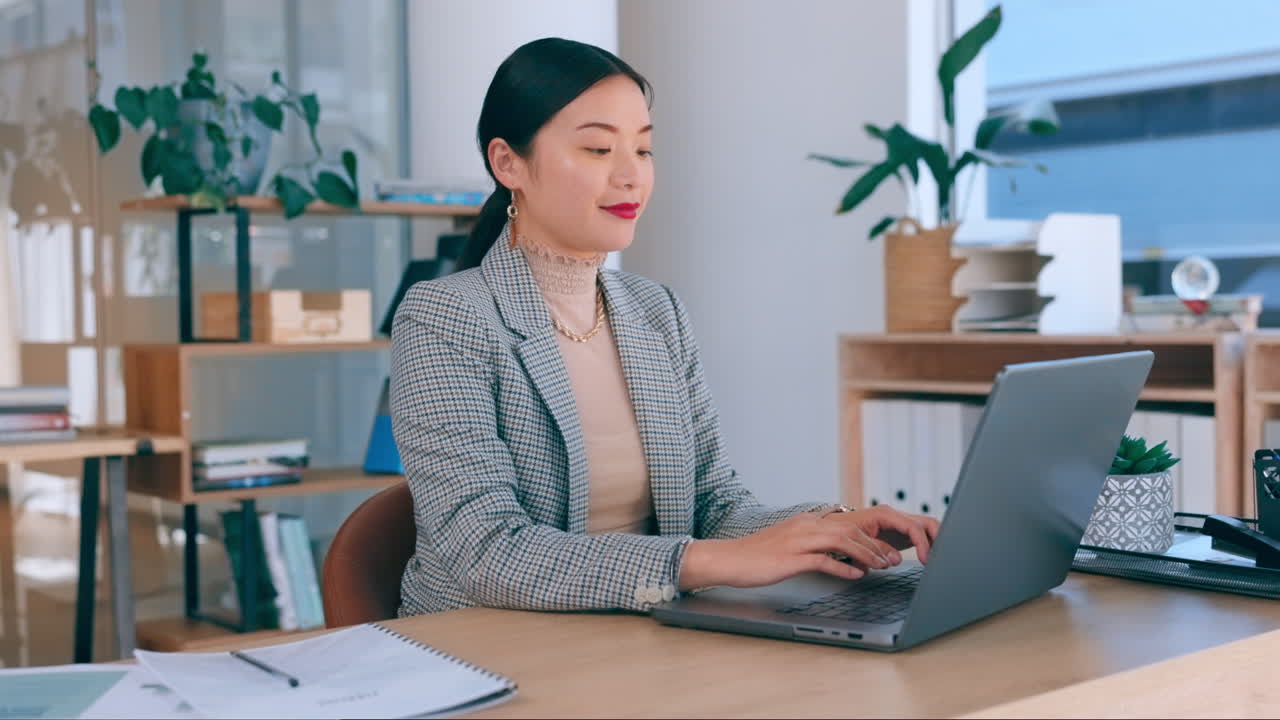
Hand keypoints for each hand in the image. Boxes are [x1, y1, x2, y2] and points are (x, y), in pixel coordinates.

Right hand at [677, 506, 937, 590]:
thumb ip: (810, 544)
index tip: (885, 549)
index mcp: (805, 522)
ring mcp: (797, 541)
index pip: (845, 525)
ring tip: (881, 566)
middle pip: (849, 531)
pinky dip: (844, 568)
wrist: (728, 559)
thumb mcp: (787, 544)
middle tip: (893, 559)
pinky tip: (857, 576)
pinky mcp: (790, 558)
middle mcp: (804, 527)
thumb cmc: (756, 556)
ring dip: (866, 554)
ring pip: (842, 542)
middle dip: (875, 545)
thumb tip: (833, 553)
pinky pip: (824, 561)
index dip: (869, 537)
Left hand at [822, 505, 940, 564]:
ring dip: (935, 542)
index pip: (913, 526)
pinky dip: (929, 545)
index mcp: (885, 514)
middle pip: (927, 523)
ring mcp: (900, 523)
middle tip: (939, 559)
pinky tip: (931, 558)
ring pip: (927, 527)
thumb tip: (894, 560)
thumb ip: (875, 549)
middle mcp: (895, 516)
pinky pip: (921, 535)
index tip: (925, 559)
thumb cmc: (842, 531)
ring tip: (939, 560)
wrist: (834, 528)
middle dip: (937, 540)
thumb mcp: (856, 541)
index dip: (922, 543)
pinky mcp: (901, 532)